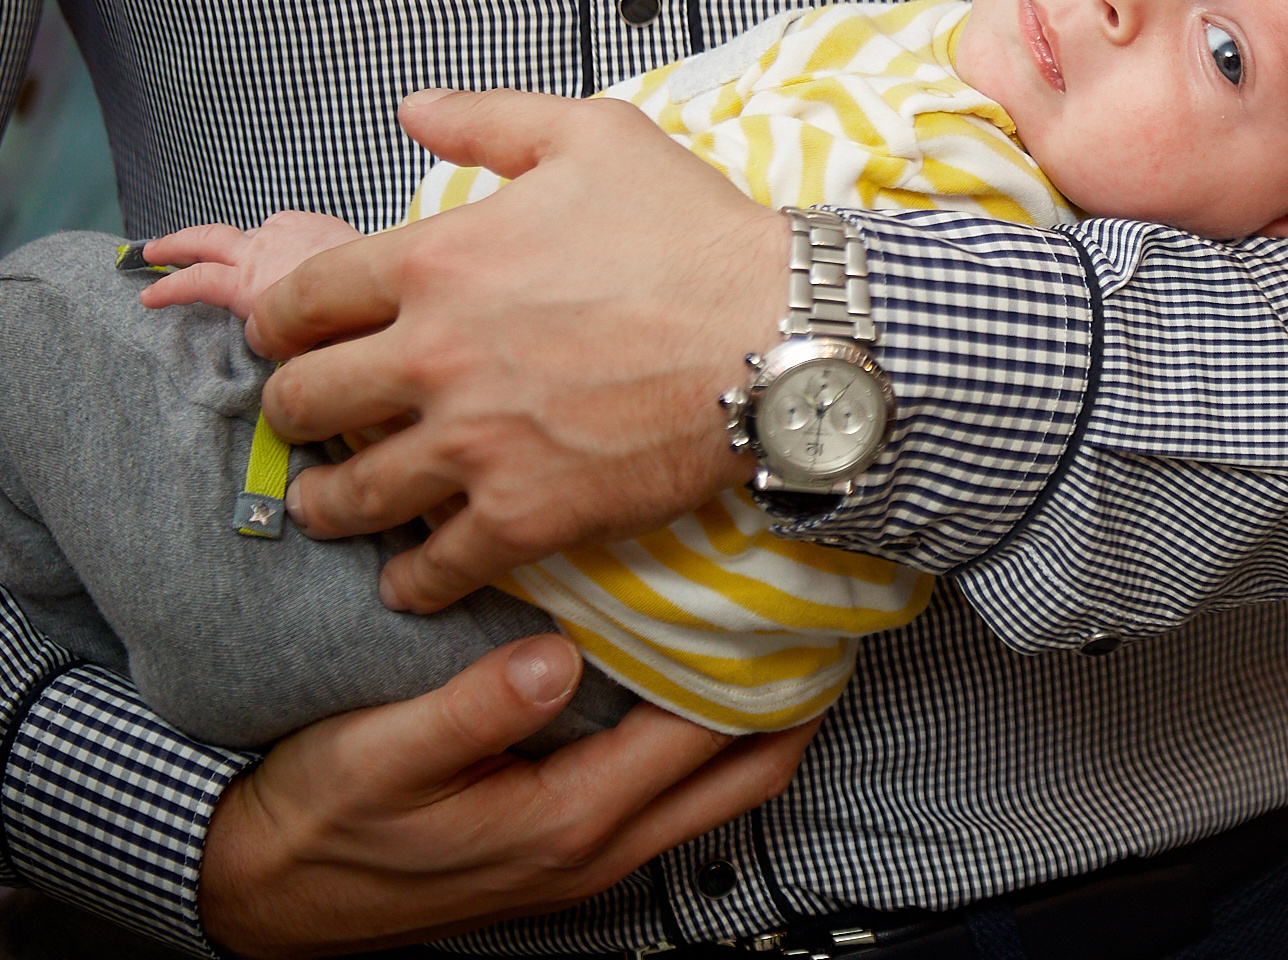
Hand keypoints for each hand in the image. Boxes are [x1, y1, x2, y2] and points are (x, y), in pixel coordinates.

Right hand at [141, 213, 365, 327]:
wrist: (390, 284)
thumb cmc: (350, 327)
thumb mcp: (299, 348)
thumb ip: (273, 337)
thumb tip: (268, 341)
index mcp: (251, 288)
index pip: (196, 282)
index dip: (168, 289)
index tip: (146, 296)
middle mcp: (262, 252)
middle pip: (206, 240)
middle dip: (174, 244)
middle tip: (149, 251)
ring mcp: (287, 231)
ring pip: (247, 231)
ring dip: (233, 242)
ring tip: (220, 253)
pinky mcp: (314, 220)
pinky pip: (284, 225)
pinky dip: (275, 235)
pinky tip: (281, 248)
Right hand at [199, 634, 814, 958]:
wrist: (261, 894)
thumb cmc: (318, 826)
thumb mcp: (380, 758)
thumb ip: (474, 710)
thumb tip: (558, 656)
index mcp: (569, 818)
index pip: (709, 738)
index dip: (765, 667)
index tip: (798, 597)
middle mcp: (599, 845)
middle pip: (747, 774)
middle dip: (797, 698)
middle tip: (822, 612)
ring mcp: (589, 852)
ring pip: (717, 788)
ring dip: (757, 719)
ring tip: (776, 631)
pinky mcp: (567, 843)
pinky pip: (670, 789)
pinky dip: (704, 737)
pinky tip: (695, 675)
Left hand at [248, 88, 788, 612]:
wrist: (782, 334)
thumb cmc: (696, 234)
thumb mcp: (596, 137)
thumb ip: (491, 119)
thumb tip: (414, 110)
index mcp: (436, 261)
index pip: (299, 304)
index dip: (279, 326)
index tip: (290, 342)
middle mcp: (433, 357)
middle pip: (302, 404)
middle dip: (295, 413)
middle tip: (313, 420)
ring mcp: (474, 445)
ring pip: (348, 496)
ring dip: (330, 502)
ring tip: (335, 504)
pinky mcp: (524, 516)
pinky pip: (433, 568)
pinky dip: (412, 580)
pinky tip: (411, 577)